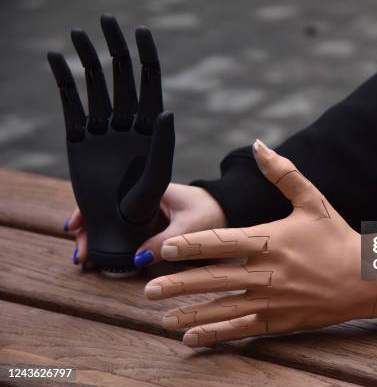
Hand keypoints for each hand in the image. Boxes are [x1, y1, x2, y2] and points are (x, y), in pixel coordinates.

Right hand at [49, 15, 173, 272]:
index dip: (146, 56)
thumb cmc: (146, 207)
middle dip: (116, 49)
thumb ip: (163, 144)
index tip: (140, 31)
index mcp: (151, 127)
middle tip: (107, 20)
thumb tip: (168, 111)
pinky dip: (64, 83)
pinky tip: (57, 60)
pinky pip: (71, 106)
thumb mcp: (159, 175)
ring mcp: (103, 131)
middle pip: (122, 78)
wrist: (119, 229)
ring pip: (96, 87)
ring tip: (78, 34)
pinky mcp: (80, 141)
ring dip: (87, 60)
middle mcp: (127, 124)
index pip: (150, 84)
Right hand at [64, 183, 226, 267]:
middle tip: (81, 255)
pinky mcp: (150, 224)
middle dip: (89, 231)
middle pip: (105, 211)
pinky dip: (112, 244)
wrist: (229, 210)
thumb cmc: (212, 212)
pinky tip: (101, 259)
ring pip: (113, 223)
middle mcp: (142, 197)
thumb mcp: (190, 228)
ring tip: (85, 261)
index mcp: (148, 188)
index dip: (89, 209)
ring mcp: (145, 211)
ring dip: (98, 240)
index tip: (74, 226)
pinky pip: (125, 232)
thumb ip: (166, 243)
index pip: (109, 194)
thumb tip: (137, 259)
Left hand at [144, 140, 376, 347]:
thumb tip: (258, 144)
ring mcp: (273, 299)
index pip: (220, 242)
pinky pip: (241, 328)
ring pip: (222, 308)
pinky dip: (216, 334)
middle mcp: (267, 272)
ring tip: (161, 318)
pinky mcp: (280, 321)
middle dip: (177, 285)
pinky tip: (192, 337)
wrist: (367, 277)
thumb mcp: (312, 199)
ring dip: (189, 313)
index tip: (163, 249)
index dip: (189, 246)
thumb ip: (283, 173)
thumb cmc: (337, 236)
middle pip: (213, 279)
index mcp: (269, 240)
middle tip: (148, 289)